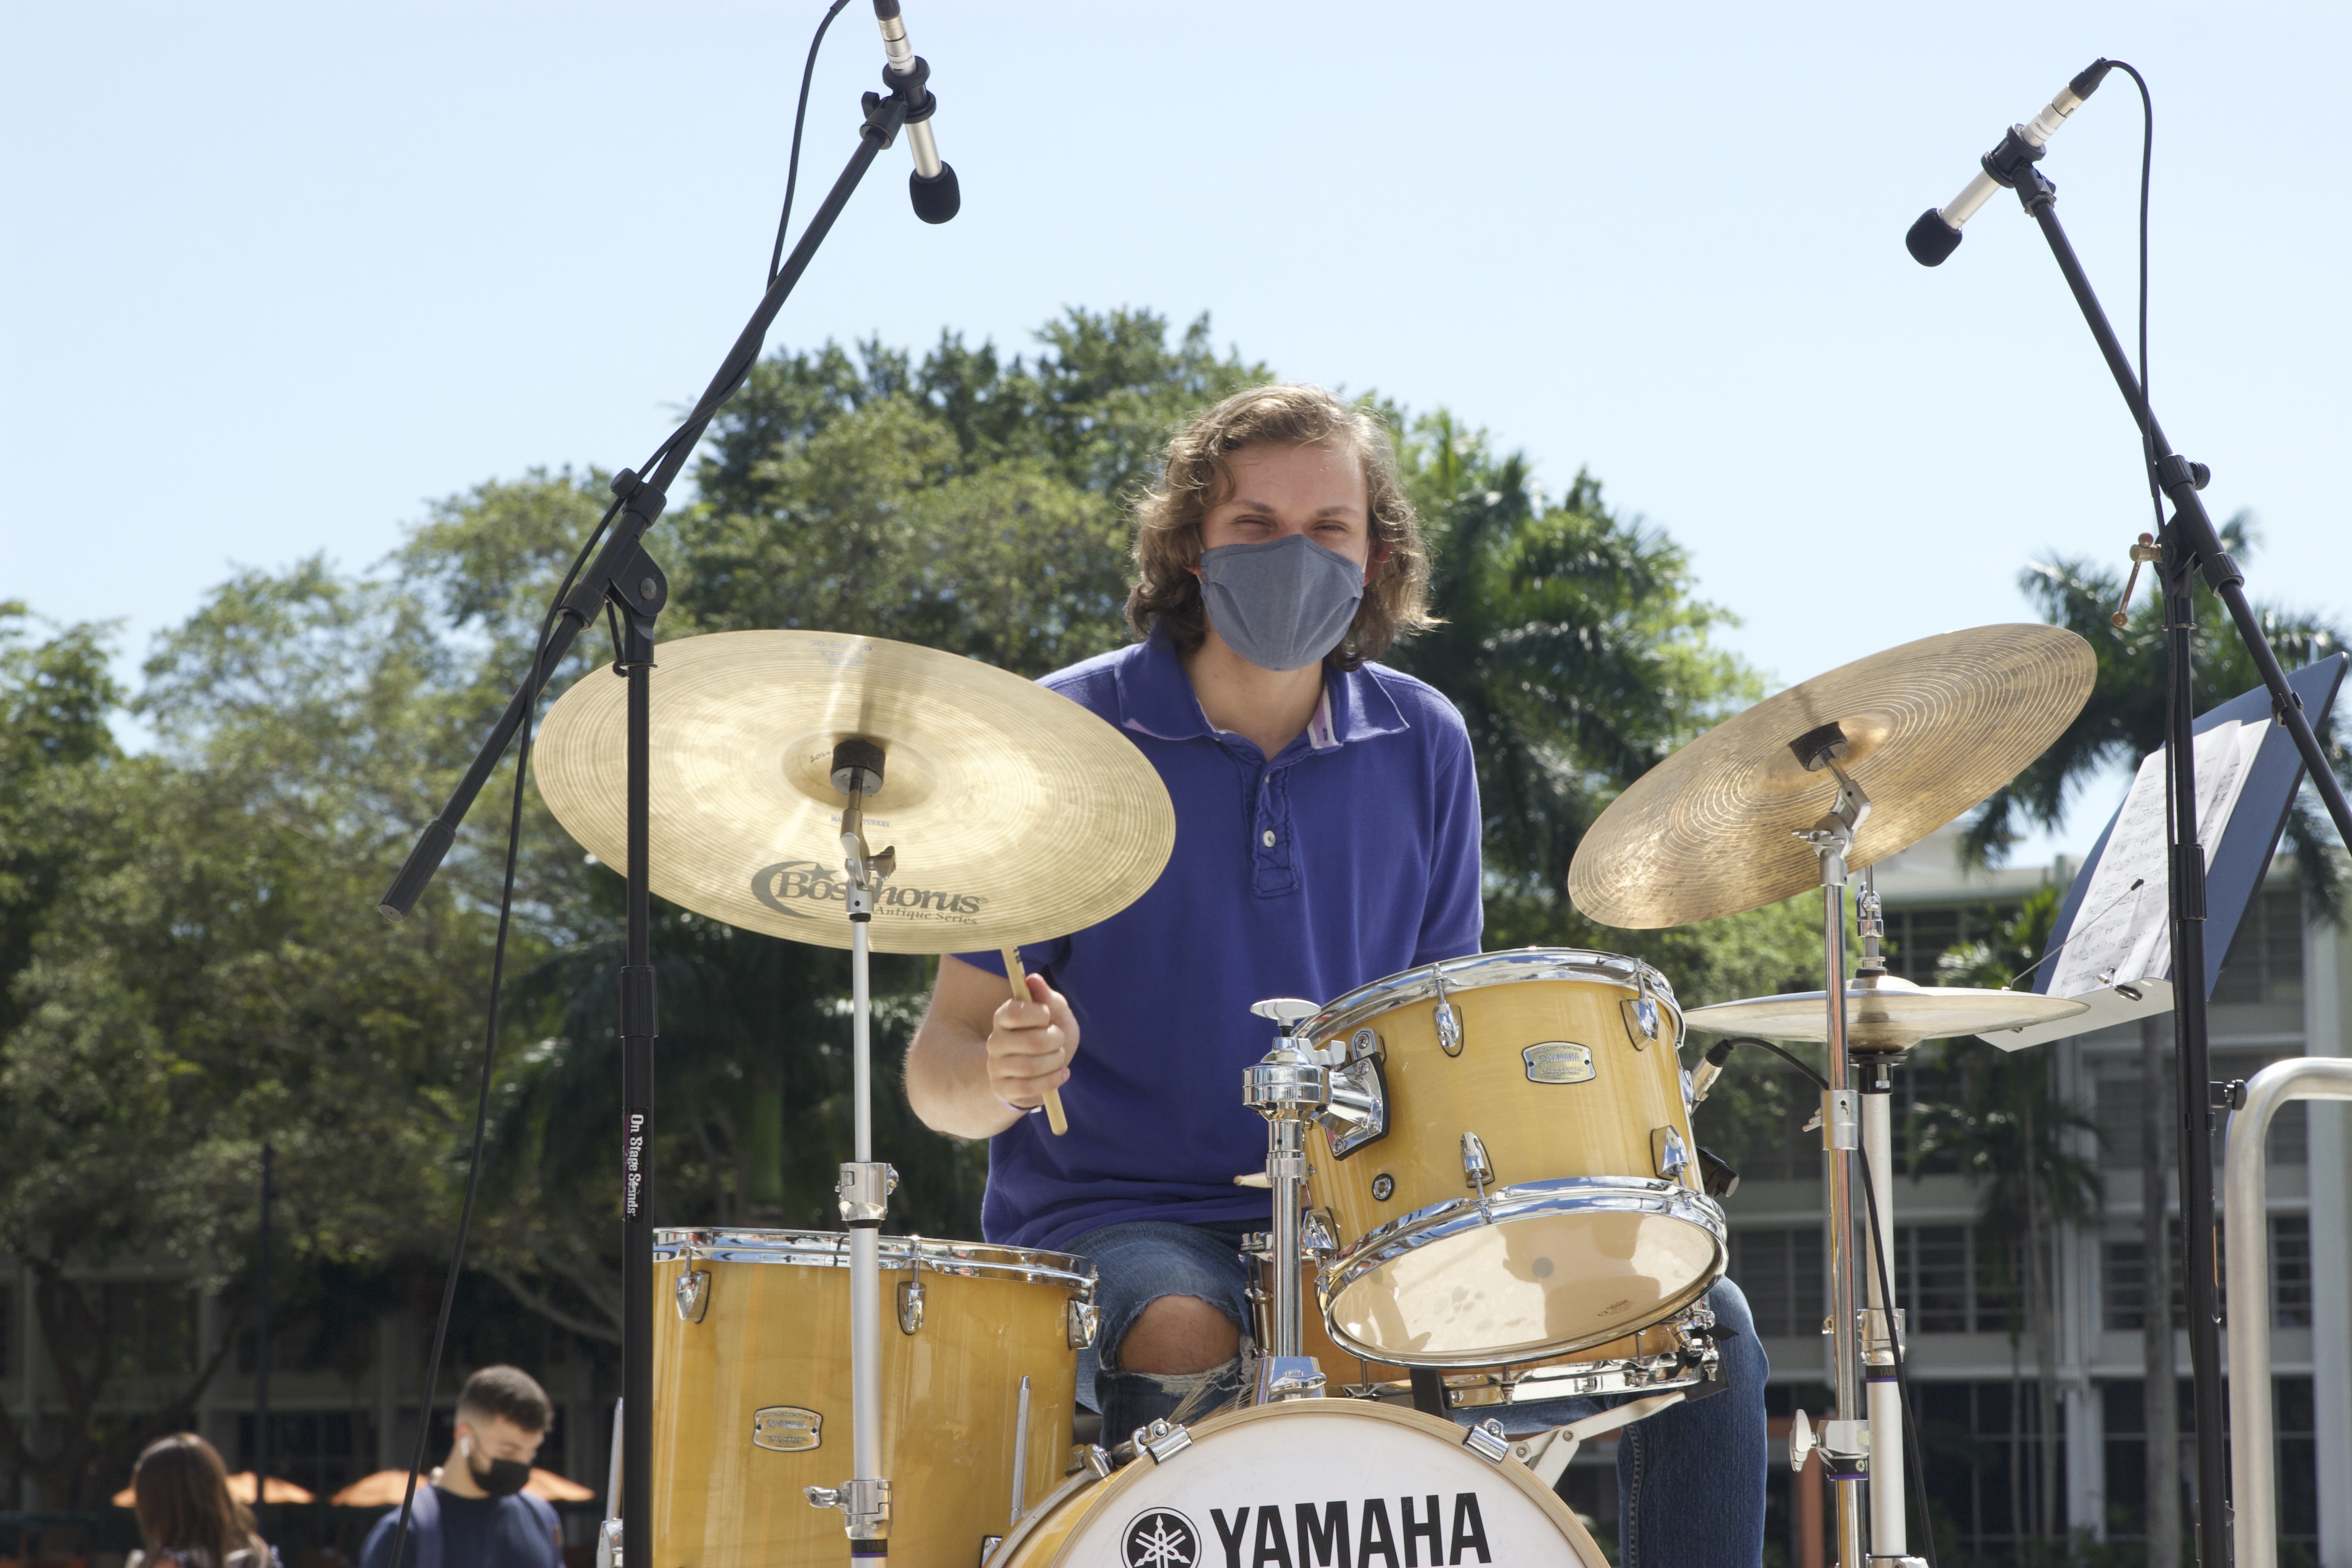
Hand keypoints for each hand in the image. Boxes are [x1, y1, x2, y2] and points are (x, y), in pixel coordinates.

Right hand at [987, 972, 1077, 1110]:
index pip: (1013, 1012)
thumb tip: (1033, 979)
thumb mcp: (1055, 1014)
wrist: (1045, 1067)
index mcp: (1003, 1017)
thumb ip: (1047, 997)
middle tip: (1059, 1038)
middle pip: (1032, 1042)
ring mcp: (996, 1067)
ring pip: (1031, 1067)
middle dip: (1056, 1040)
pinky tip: (1062, 1073)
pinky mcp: (1002, 1088)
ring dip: (1055, 1061)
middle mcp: (995, 1041)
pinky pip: (1028, 1088)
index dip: (1037, 1014)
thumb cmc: (1049, 1034)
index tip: (1047, 1016)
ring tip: (1060, 1057)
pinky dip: (1052, 1080)